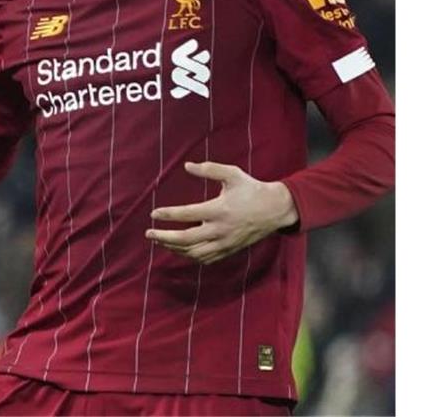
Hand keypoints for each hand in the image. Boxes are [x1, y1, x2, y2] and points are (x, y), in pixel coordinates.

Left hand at [145, 161, 297, 264]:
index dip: (168, 215)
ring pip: (194, 252)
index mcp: (219, 210)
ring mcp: (225, 242)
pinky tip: (178, 250)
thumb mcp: (232, 174)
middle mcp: (220, 229)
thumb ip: (209, 169)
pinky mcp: (229, 250)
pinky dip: (189, 256)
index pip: (187, 215)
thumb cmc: (251, 189)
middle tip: (148, 233)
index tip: (154, 213)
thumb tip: (186, 166)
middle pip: (186, 239)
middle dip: (164, 237)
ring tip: (159, 241)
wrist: (276, 210)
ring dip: (174, 248)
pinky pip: (205, 259)